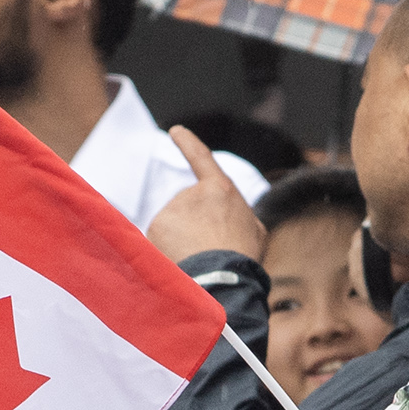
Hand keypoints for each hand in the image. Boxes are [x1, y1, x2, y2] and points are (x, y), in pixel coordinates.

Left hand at [146, 127, 264, 264]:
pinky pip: (159, 239)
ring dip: (180, 240)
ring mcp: (172, 209)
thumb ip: (236, 216)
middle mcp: (192, 193)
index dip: (188, 143)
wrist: (222, 278)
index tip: (175, 131)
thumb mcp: (252, 230)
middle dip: (192, 226)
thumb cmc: (241, 259)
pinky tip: (181, 261)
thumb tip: (227, 220)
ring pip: (171, 225)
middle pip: (186, 208)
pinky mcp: (156, 226)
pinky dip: (166, 250)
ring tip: (197, 257)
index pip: (201, 159)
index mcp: (220, 189)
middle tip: (207, 249)